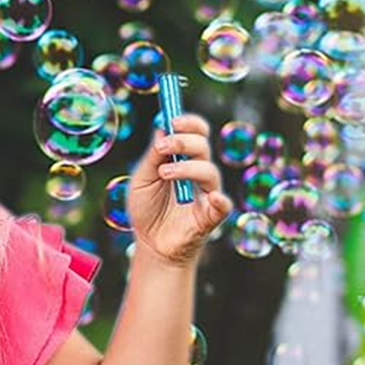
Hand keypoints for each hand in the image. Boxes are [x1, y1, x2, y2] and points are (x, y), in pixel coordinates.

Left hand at [126, 113, 233, 268]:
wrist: (149, 244)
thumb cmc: (146, 209)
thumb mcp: (141, 180)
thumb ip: (151, 157)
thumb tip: (161, 127)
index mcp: (183, 161)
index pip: (195, 134)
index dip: (188, 123)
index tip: (173, 120)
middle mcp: (198, 174)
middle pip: (203, 147)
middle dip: (184, 141)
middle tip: (164, 145)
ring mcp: (206, 194)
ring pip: (210, 171)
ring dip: (188, 167)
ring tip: (164, 173)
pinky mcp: (211, 216)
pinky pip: (223, 205)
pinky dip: (220, 200)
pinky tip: (211, 197)